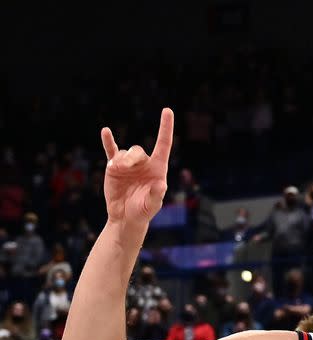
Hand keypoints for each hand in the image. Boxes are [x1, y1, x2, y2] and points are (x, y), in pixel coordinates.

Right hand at [101, 108, 173, 226]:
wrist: (125, 217)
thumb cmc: (143, 211)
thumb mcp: (152, 205)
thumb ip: (157, 195)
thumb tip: (161, 185)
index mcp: (158, 168)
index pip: (163, 144)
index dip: (166, 127)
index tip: (167, 111)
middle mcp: (144, 163)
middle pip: (138, 150)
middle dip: (131, 158)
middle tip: (124, 168)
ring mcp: (129, 164)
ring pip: (125, 152)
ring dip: (121, 160)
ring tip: (117, 171)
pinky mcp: (115, 167)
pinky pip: (111, 151)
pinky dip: (108, 142)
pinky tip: (105, 132)